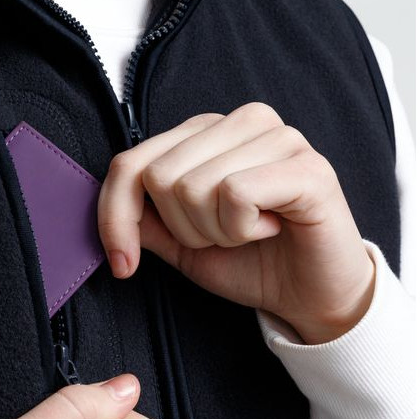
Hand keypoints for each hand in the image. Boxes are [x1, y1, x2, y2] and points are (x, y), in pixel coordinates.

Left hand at [98, 103, 375, 343]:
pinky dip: (242, 228)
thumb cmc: (250, 262)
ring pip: (195, 186)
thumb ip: (143, 219)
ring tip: (250, 232)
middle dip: (182, 229)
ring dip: (215, 232)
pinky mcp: (308, 168)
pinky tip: (271, 228)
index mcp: (208, 130)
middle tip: (223, 238)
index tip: (123, 265)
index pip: (130, 162)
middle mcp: (243, 121)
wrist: (311, 297)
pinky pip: (236, 194)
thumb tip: (107, 207)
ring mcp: (280, 137)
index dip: (115, 218)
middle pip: (160, 177)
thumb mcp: (180, 243)